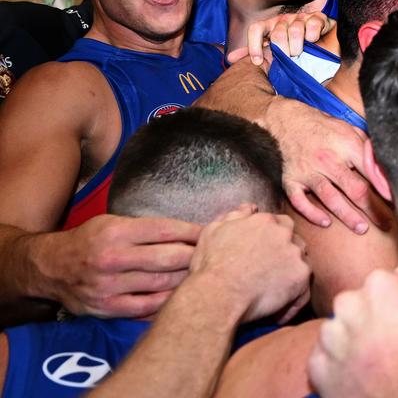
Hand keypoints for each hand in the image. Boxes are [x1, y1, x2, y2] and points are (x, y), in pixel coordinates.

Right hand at [48, 214, 199, 317]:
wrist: (50, 268)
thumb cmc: (90, 240)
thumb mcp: (113, 222)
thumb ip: (146, 228)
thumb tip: (188, 232)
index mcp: (117, 232)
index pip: (166, 230)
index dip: (193, 232)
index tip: (211, 234)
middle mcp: (112, 259)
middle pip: (168, 258)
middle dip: (195, 256)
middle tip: (214, 256)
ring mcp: (109, 286)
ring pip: (161, 284)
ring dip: (186, 280)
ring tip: (204, 276)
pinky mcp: (107, 308)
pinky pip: (146, 308)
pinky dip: (167, 302)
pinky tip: (182, 297)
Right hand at [189, 206, 309, 323]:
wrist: (217, 294)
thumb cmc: (211, 265)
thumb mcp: (214, 230)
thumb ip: (235, 215)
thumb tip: (250, 207)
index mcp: (265, 221)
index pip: (279, 224)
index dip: (273, 239)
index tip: (265, 254)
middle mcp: (284, 233)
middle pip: (294, 241)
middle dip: (286, 254)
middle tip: (270, 274)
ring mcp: (295, 254)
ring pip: (302, 262)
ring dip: (292, 274)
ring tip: (275, 294)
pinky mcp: (300, 277)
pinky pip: (304, 290)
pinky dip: (294, 302)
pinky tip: (279, 315)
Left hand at [226, 11, 335, 66]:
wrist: (324, 47)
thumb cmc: (297, 51)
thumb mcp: (273, 54)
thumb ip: (254, 54)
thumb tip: (229, 59)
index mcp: (271, 26)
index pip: (256, 28)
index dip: (253, 45)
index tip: (257, 62)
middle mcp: (284, 20)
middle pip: (277, 33)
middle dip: (282, 50)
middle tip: (288, 57)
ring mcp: (301, 18)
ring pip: (294, 30)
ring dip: (298, 46)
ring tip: (301, 52)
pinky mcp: (319, 18)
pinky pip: (312, 24)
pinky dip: (312, 35)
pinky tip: (313, 41)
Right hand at [265, 97, 386, 232]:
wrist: (288, 121)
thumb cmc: (324, 128)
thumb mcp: (350, 130)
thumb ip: (367, 149)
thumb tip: (386, 168)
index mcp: (346, 146)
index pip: (370, 171)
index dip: (384, 187)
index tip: (395, 201)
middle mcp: (327, 160)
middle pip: (354, 189)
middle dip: (372, 209)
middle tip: (384, 223)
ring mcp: (308, 171)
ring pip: (330, 198)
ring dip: (347, 216)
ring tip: (361, 228)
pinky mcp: (291, 180)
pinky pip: (300, 202)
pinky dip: (312, 213)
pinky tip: (325, 222)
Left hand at [308, 267, 397, 397]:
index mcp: (378, 284)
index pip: (379, 284)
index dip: (390, 303)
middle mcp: (348, 303)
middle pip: (353, 303)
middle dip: (364, 318)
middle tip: (383, 341)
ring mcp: (330, 334)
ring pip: (335, 330)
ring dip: (347, 341)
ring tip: (369, 360)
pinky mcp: (316, 364)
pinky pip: (322, 358)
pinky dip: (335, 365)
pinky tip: (355, 374)